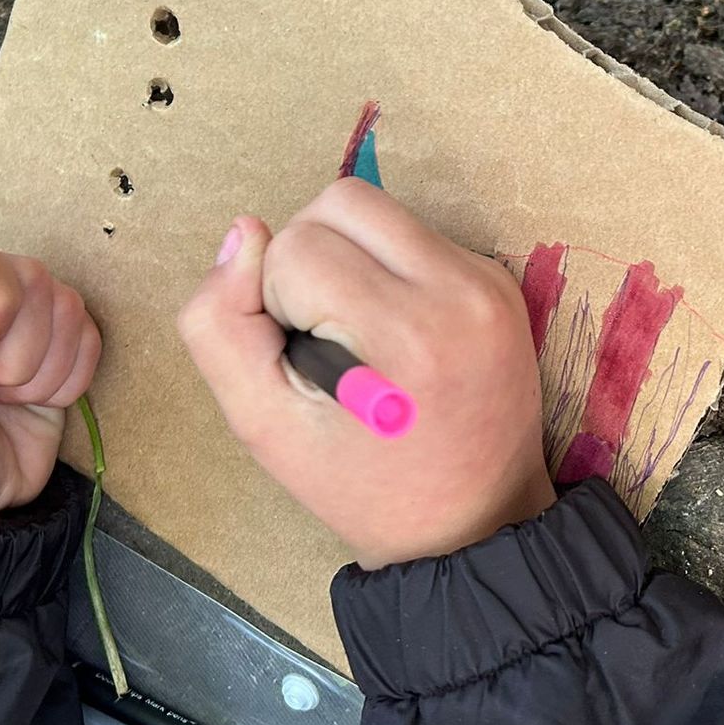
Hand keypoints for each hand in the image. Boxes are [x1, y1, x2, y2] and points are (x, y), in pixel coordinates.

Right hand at [179, 179, 554, 568]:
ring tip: (356, 331)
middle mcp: (460, 291)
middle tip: (324, 336)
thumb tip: (242, 232)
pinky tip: (392, 331)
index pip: (294, 247)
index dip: (277, 302)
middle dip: (308, 259)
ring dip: (347, 255)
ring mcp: (488, 281)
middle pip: (340, 201)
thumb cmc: (367, 488)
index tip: (309, 362)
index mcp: (406, 333)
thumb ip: (222, 327)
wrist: (474, 523)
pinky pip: (415, 232)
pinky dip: (387, 267)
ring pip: (378, 208)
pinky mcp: (501, 280)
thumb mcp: (266, 428)